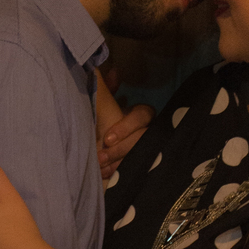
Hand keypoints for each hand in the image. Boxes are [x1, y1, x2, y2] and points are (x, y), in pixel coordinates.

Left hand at [95, 64, 154, 180]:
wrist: (105, 144)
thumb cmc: (107, 121)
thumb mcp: (106, 105)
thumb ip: (108, 90)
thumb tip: (112, 72)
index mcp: (141, 115)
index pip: (142, 116)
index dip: (126, 126)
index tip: (108, 138)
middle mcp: (148, 131)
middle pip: (142, 138)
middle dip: (121, 148)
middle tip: (101, 155)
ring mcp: (147, 149)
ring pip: (140, 156)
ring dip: (119, 163)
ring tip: (100, 167)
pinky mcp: (143, 164)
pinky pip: (136, 170)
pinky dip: (118, 174)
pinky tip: (104, 176)